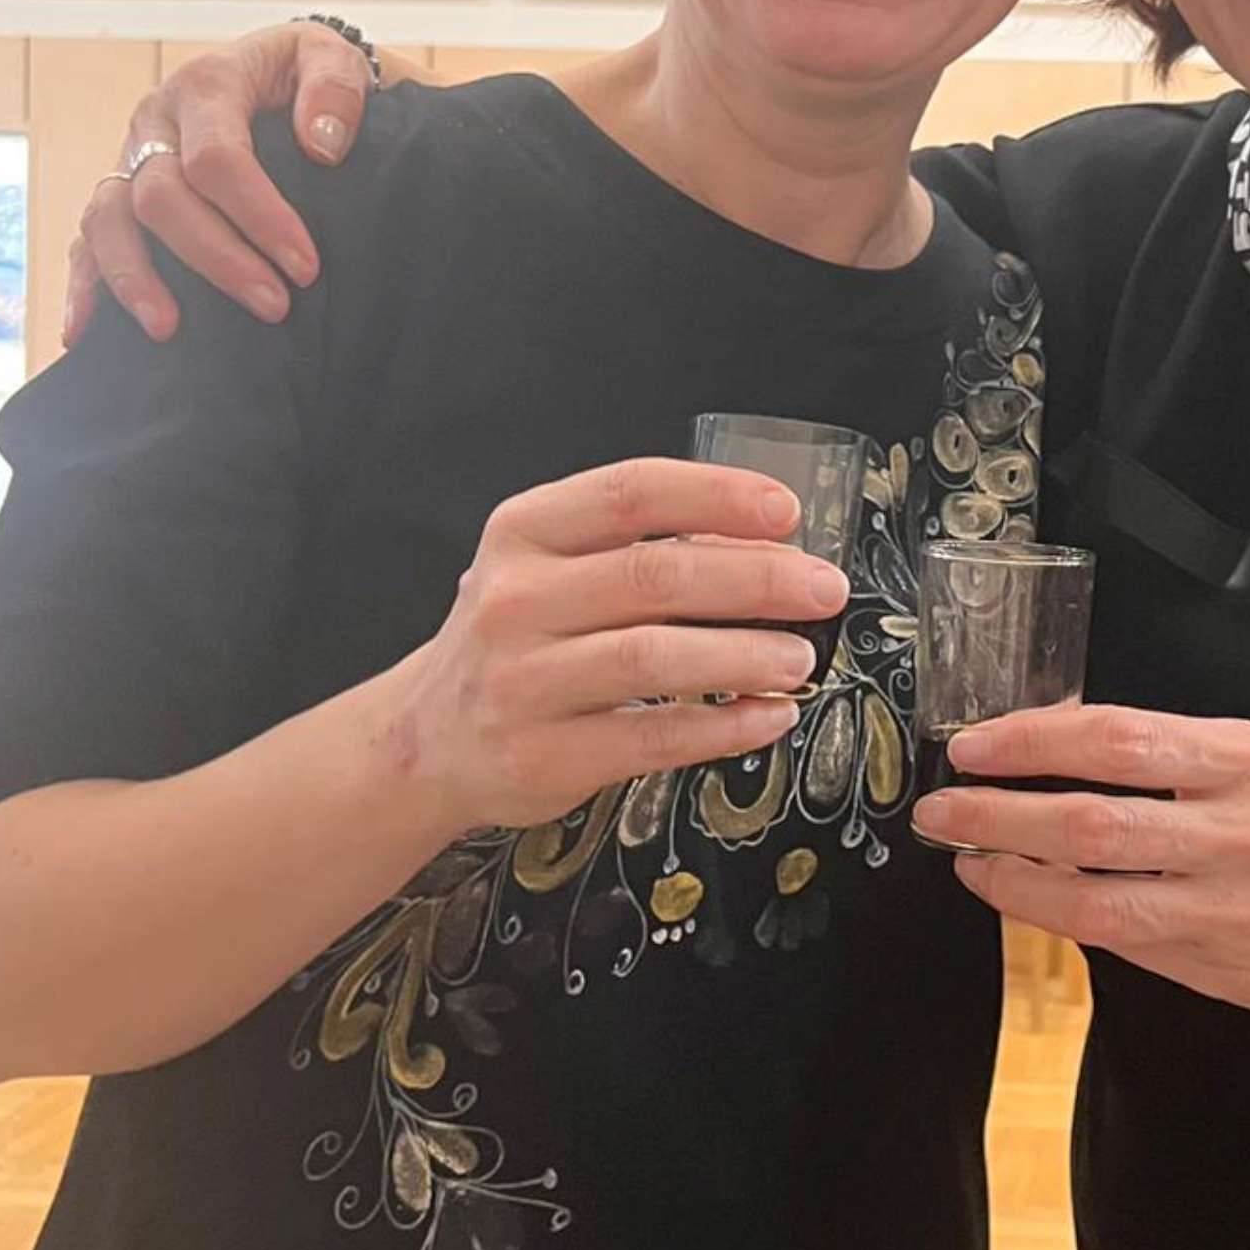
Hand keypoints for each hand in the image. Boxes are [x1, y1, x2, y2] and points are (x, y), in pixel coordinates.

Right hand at [65, 20, 378, 348]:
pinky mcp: (120, 197)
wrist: (279, 76)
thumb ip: (336, 86)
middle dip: (216, 258)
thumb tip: (321, 143)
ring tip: (169, 329)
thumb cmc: (305, 75)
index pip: (217, 158)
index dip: (259, 216)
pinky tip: (83, 332)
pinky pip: (86, 240)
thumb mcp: (331, 56)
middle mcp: (155, 123)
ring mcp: (131, 162)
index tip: (305, 267)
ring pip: (109, 220)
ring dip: (136, 278)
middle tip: (273, 306)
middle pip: (161, 196)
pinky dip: (82, 285)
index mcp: (205, 87)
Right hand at [381, 457, 848, 836]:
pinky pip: (652, 739)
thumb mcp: (552, 571)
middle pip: (656, 575)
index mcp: (524, 532)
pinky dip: (724, 728)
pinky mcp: (541, 756)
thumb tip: (769, 550)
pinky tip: (769, 716)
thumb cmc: (519, 643)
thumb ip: (639, 551)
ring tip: (801, 659)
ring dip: (745, 655)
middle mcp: (515, 600)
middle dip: (757, 579)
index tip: (786, 511)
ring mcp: (522, 681)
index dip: (716, 496)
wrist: (426, 740)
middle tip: (824, 590)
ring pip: (654, 657)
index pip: (631, 492)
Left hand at [912, 704, 1249, 1030]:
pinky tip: (1020, 897)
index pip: (1118, 735)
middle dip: (999, 812)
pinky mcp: (1220, 962)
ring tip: (967, 857)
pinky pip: (1118, 939)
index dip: (1033, 739)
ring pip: (1095, 895)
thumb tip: (1061, 751)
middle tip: (943, 807)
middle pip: (1092, 818)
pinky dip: (1056, 916)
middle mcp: (1244, 829)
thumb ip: (1179, 759)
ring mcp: (1231, 905)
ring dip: (1013, 876)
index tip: (976, 743)